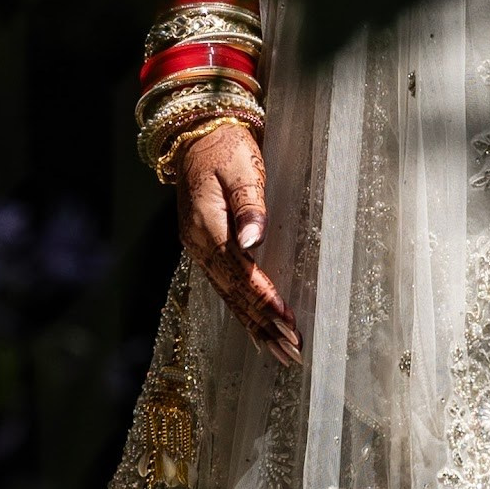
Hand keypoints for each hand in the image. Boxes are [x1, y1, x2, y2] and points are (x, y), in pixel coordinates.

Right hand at [176, 123, 300, 366]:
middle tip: (293, 351)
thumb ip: (248, 204)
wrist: (196, 136)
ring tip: (281, 352)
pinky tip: (257, 331)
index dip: (265, 299)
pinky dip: (242, 312)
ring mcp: (199, 250)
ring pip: (229, 296)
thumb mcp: (241, 167)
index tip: (288, 321)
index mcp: (207, 227)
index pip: (241, 273)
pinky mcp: (205, 249)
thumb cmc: (224, 147)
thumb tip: (253, 241)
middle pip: (234, 293)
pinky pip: (225, 288)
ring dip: (255, 325)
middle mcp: (199, 246)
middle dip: (264, 324)